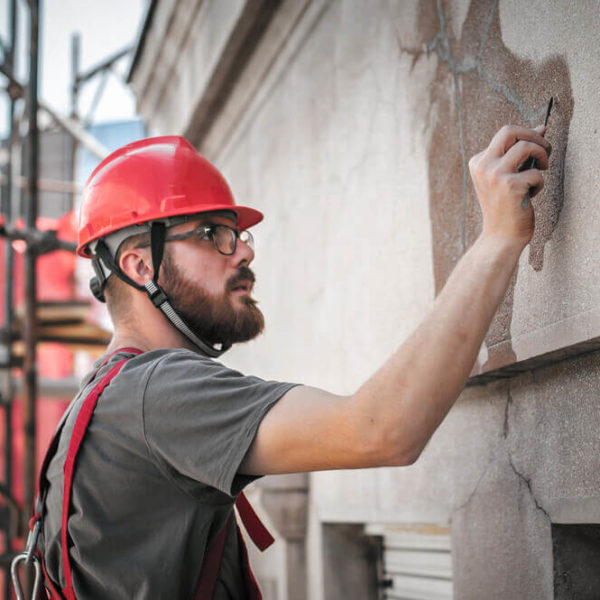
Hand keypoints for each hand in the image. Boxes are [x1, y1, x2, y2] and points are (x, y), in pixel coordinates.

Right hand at [468, 125, 551, 247]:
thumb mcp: (508, 175)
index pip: (505, 134)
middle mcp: (483, 166)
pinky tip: (531, 196)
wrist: (500, 237)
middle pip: (510, 131)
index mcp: (478, 162)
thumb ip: (520, 152)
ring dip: (542, 155)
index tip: (538, 149)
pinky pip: (536, 173)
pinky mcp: (510, 186)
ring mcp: (495, 175)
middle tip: (544, 151)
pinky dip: (539, 183)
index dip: (527, 136)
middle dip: (534, 137)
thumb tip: (542, 127)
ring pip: (526, 146)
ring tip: (542, 170)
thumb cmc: (506, 206)